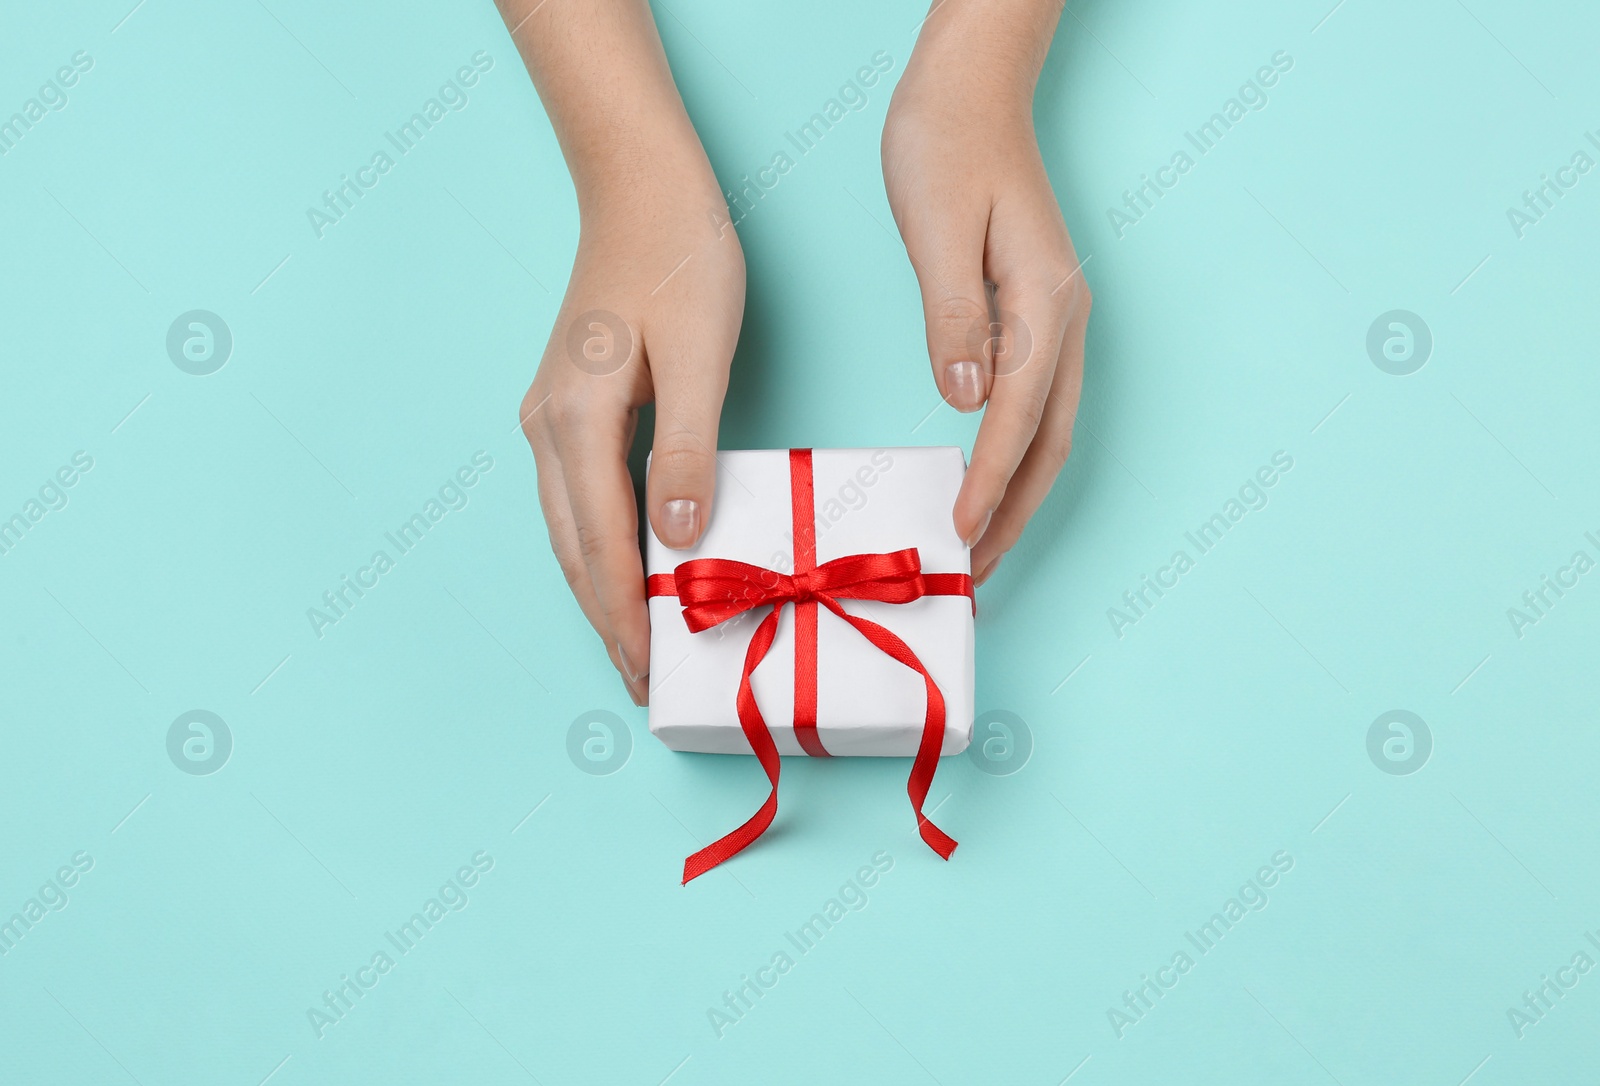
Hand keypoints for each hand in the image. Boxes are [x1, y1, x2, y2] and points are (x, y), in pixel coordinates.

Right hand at [521, 167, 743, 704]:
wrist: (641, 188)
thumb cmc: (679, 259)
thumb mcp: (700, 354)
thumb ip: (686, 449)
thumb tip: (676, 538)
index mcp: (577, 422)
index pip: (601, 547)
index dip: (625, 618)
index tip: (649, 676)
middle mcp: (548, 429)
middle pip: (574, 551)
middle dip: (607, 622)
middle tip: (645, 684)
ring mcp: (550, 419)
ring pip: (571, 530)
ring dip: (600, 590)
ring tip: (637, 644)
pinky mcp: (568, 408)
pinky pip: (581, 500)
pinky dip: (602, 546)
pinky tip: (631, 569)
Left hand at [882, 5, 1086, 584]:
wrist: (971, 88)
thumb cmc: (946, 144)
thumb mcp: (937, 226)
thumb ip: (954, 316)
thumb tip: (970, 396)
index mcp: (1043, 300)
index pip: (1017, 417)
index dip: (990, 482)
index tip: (964, 534)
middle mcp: (1064, 316)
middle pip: (1051, 440)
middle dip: (1017, 510)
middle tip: (978, 567)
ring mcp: (1058, 316)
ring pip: (1050, 427)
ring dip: (1020, 488)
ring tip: (985, 540)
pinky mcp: (1037, 313)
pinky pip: (1036, 400)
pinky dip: (1015, 450)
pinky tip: (988, 472)